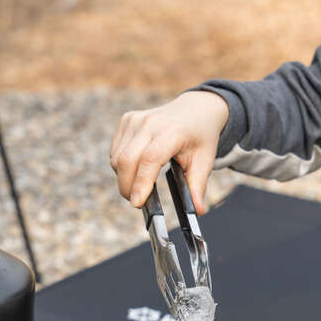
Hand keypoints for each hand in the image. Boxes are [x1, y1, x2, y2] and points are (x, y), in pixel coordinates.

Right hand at [109, 90, 229, 213]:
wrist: (195, 109)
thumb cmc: (200, 136)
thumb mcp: (205, 160)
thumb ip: (198, 186)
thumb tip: (197, 211)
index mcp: (172, 132)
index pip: (150, 159)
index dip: (141, 183)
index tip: (137, 203)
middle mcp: (150, 123)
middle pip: (127, 161)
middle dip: (127, 187)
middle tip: (138, 201)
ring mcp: (136, 120)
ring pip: (118, 159)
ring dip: (125, 178)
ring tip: (142, 182)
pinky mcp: (127, 120)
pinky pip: (115, 151)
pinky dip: (122, 166)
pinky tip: (137, 167)